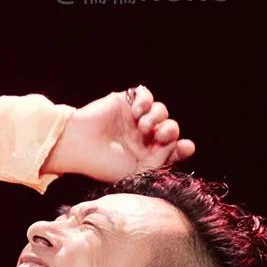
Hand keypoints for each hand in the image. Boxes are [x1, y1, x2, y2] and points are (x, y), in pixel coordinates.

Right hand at [44, 85, 195, 182]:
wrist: (80, 144)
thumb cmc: (104, 163)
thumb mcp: (137, 171)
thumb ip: (161, 161)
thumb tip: (181, 145)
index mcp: (146, 156)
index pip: (172, 149)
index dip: (182, 147)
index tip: (186, 147)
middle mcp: (143, 137)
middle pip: (170, 128)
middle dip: (170, 131)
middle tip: (160, 136)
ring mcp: (134, 119)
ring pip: (161, 111)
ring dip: (157, 117)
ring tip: (142, 126)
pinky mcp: (126, 102)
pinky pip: (146, 96)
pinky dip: (145, 102)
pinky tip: (135, 112)